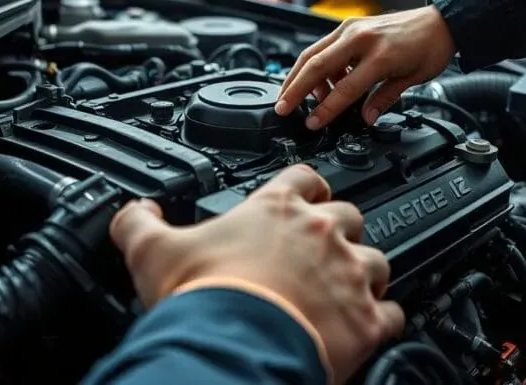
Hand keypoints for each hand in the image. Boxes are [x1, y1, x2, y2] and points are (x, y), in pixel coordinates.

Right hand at [110, 164, 404, 383]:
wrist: (234, 347)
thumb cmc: (203, 297)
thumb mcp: (153, 252)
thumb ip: (140, 223)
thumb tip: (133, 212)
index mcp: (275, 209)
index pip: (304, 178)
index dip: (306, 188)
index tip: (305, 199)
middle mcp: (320, 233)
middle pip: (349, 216)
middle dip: (339, 234)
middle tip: (319, 256)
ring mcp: (349, 274)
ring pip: (377, 262)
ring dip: (363, 276)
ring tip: (343, 296)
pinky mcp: (368, 319)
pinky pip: (391, 312)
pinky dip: (381, 321)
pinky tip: (365, 331)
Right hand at [275, 6, 455, 129]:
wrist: (440, 21)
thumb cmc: (430, 47)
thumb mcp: (411, 80)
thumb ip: (383, 99)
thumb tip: (364, 117)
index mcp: (379, 55)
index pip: (343, 89)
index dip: (325, 110)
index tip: (312, 123)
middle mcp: (361, 37)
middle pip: (315, 65)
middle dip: (294, 89)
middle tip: (281, 107)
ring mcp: (353, 28)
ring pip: (313, 53)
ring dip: (302, 77)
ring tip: (307, 99)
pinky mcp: (350, 25)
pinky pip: (325, 46)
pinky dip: (318, 65)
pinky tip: (324, 82)